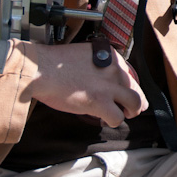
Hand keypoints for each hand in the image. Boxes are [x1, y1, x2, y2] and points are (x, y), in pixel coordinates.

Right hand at [27, 43, 147, 127]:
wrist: (40, 69)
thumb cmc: (54, 63)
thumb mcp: (84, 54)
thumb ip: (99, 65)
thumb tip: (102, 80)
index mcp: (112, 55)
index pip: (131, 73)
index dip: (129, 86)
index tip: (125, 93)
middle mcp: (115, 69)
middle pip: (136, 88)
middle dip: (136, 101)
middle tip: (130, 109)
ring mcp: (108, 86)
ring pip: (135, 103)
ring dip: (130, 112)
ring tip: (122, 115)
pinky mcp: (99, 102)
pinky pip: (117, 117)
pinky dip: (112, 121)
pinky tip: (104, 120)